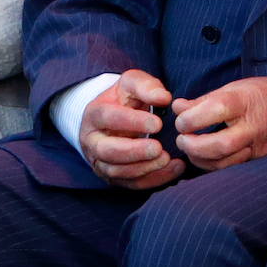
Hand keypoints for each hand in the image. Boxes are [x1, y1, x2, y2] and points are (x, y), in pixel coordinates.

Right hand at [79, 69, 183, 189]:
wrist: (113, 116)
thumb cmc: (125, 97)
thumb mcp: (133, 82)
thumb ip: (147, 86)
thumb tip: (164, 98)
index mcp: (95, 114)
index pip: (109, 118)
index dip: (132, 122)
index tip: (157, 123)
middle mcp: (93, 141)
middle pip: (107, 151)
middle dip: (134, 151)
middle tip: (158, 148)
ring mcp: (100, 161)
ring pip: (117, 171)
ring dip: (143, 168)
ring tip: (167, 159)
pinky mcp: (112, 177)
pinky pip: (129, 184)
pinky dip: (152, 180)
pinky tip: (174, 170)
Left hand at [172, 75, 266, 171]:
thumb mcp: (238, 87)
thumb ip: (206, 99)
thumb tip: (177, 107)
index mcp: (246, 101)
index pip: (212, 110)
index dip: (189, 118)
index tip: (181, 119)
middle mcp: (253, 126)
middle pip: (218, 145)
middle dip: (192, 146)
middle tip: (181, 139)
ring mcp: (258, 146)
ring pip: (224, 163)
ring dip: (200, 160)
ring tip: (191, 148)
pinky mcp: (260, 159)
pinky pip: (233, 167)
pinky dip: (214, 165)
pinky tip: (206, 157)